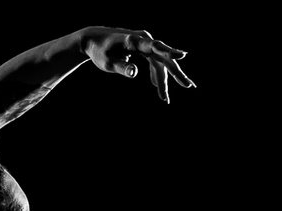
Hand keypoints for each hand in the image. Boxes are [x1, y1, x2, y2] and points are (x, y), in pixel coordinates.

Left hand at [81, 27, 195, 102]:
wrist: (93, 39)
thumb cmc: (99, 51)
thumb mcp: (107, 63)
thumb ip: (122, 67)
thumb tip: (135, 74)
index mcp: (134, 41)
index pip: (155, 46)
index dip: (169, 51)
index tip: (182, 55)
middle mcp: (143, 39)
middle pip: (163, 57)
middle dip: (175, 73)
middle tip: (188, 85)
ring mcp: (145, 43)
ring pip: (159, 62)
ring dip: (163, 79)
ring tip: (165, 98)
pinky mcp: (143, 48)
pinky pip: (154, 62)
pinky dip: (156, 74)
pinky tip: (157, 87)